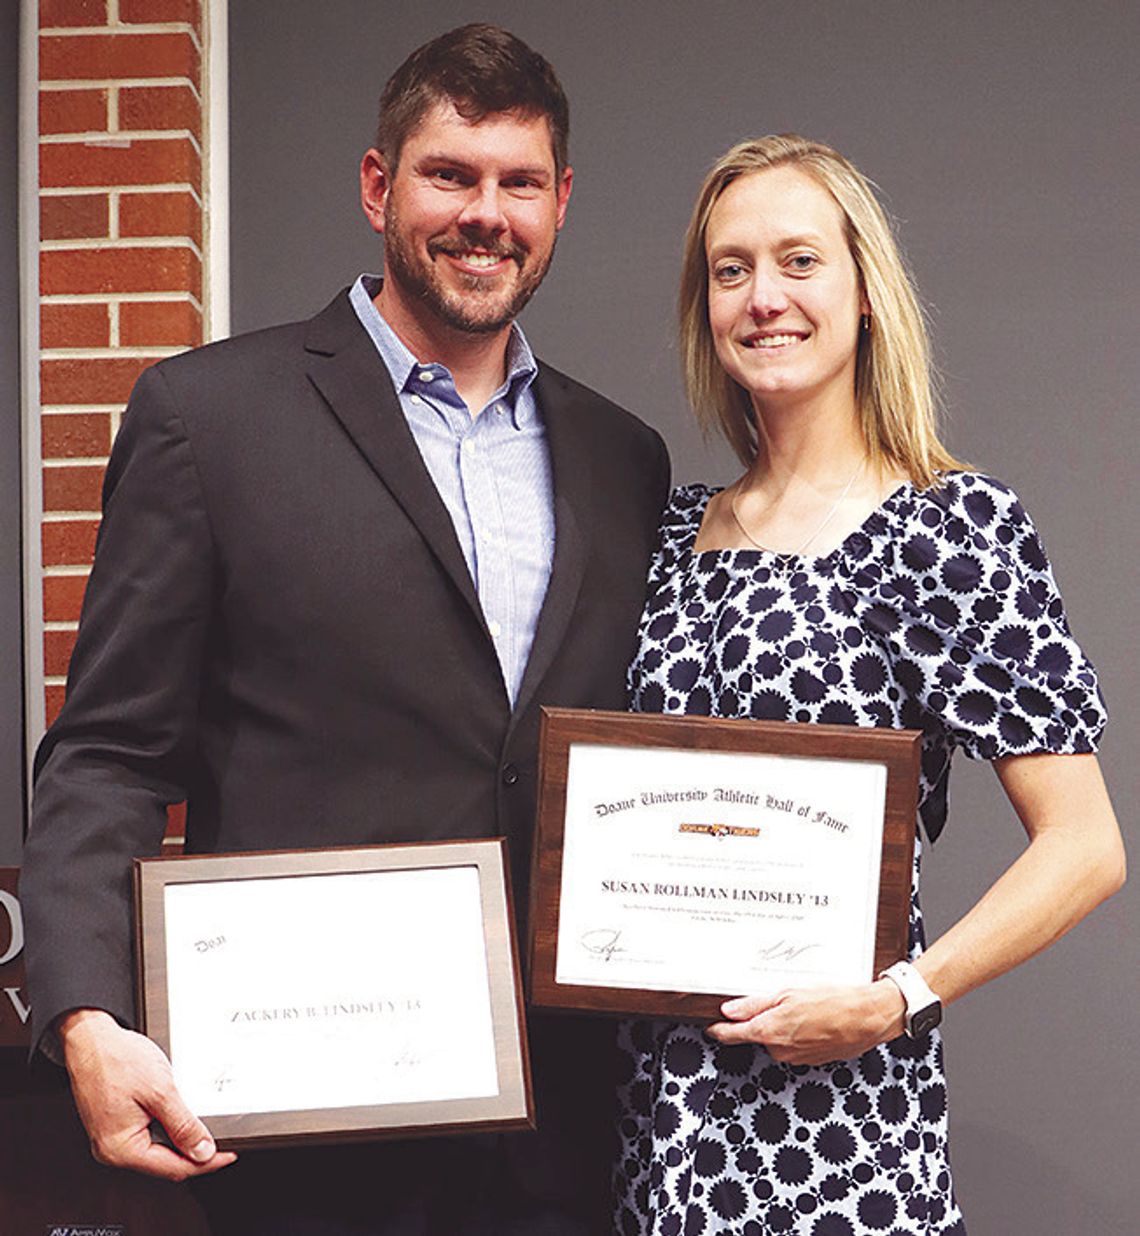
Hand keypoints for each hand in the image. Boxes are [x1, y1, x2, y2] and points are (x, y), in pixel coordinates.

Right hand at [59, 1008, 237, 1180]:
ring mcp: (112, 1138)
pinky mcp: (115, 1125)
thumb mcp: (160, 1091)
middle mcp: (112, 1150)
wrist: (91, 1038)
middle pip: (165, 1163)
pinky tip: (180, 1116)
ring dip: (181, 1140)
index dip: (206, 1162)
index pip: (174, 1168)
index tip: (228, 1154)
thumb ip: (183, 1125)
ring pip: (158, 1150)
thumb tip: (202, 1151)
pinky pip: (148, 1136)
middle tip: (221, 1139)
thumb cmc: (116, 1059)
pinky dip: (167, 1129)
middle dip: (194, 1152)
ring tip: (202, 1125)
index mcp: (120, 1149)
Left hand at [705, 979, 906, 1065]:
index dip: (719, 1030)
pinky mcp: (811, 1060)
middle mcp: (779, 1050)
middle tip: (780, 1000)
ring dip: (783, 1025)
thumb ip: (754, 1005)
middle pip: (757, 1034)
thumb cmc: (832, 1002)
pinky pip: (794, 1044)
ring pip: (777, 1039)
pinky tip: (813, 1019)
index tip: (710, 1027)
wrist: (867, 1018)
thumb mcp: (787, 994)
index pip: (732, 1035)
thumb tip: (729, 1010)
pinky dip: (798, 1032)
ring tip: (803, 1007)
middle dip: (763, 1019)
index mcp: (769, 1032)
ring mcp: (796, 1057)